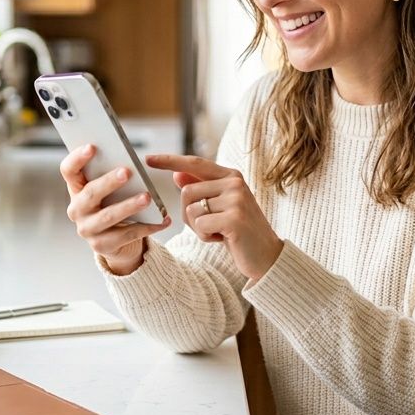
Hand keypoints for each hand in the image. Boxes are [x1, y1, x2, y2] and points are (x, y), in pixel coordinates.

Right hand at [60, 144, 170, 275]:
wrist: (117, 242)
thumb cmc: (114, 205)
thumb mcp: (111, 189)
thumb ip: (114, 174)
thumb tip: (131, 161)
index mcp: (76, 189)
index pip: (68, 170)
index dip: (77, 158)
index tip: (92, 146)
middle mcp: (77, 209)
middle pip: (90, 193)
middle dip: (109, 182)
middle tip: (127, 172)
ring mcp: (87, 229)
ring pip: (108, 216)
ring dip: (129, 206)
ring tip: (148, 198)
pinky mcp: (101, 246)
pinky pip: (127, 235)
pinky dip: (148, 227)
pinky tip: (163, 220)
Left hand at [145, 154, 283, 280]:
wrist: (267, 255)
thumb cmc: (240, 231)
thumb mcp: (220, 207)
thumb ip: (202, 189)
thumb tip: (177, 175)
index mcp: (231, 176)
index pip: (194, 163)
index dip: (170, 160)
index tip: (147, 159)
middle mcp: (234, 183)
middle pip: (186, 192)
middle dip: (189, 215)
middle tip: (209, 226)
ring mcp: (236, 199)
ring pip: (191, 209)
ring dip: (198, 228)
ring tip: (219, 232)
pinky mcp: (234, 218)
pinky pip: (200, 225)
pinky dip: (205, 236)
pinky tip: (223, 239)